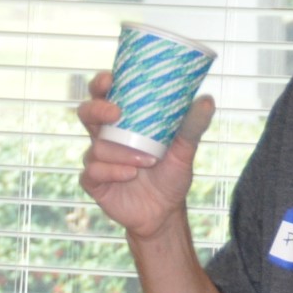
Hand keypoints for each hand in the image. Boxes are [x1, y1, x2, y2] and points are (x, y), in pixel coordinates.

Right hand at [76, 73, 214, 243]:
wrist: (163, 212)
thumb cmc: (169, 175)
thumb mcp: (184, 149)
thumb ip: (192, 126)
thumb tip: (206, 100)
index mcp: (123, 122)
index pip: (104, 95)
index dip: (101, 83)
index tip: (110, 79)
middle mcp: (106, 137)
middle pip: (86, 113)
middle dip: (96, 109)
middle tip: (116, 113)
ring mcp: (98, 159)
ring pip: (97, 147)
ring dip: (122, 153)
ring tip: (148, 161)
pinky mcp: (94, 182)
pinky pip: (94, 172)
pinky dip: (113, 171)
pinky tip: (130, 174)